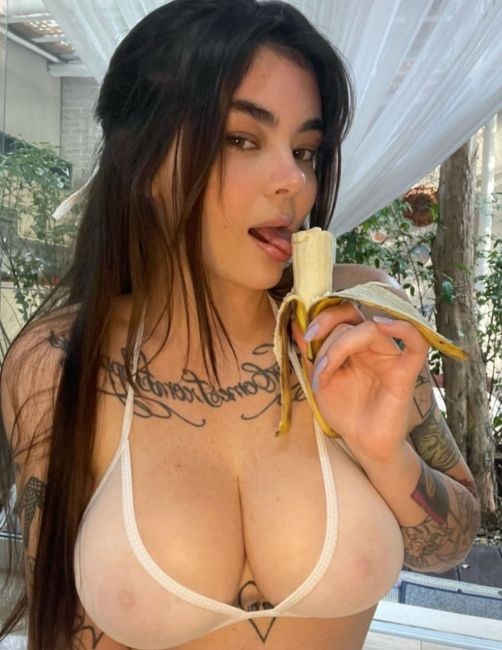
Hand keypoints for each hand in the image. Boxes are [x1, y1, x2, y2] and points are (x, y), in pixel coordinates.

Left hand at [292, 302, 428, 464]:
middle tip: (317, 364)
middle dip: (328, 338)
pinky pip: (417, 344)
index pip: (345, 314)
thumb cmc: (344, 410)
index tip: (307, 334)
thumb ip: (310, 353)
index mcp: (354, 344)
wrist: (361, 442)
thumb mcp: (319, 379)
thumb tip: (296, 325)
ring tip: (327, 371)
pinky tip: (383, 325)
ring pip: (371, 329)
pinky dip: (404, 328)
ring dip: (341, 345)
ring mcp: (390, 356)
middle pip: (354, 319)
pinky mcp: (405, 372)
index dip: (325, 317)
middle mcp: (373, 345)